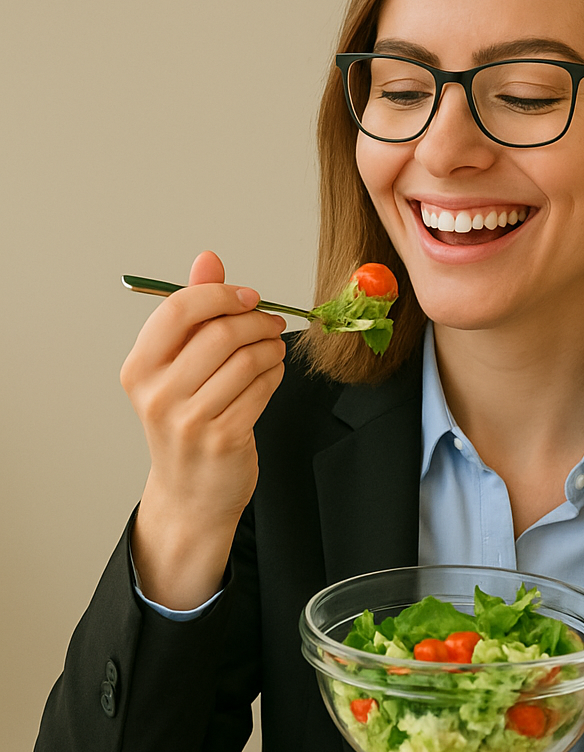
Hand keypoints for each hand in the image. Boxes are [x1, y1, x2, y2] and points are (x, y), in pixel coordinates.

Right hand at [122, 250, 286, 608]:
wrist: (190, 493)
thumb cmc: (186, 420)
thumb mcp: (178, 366)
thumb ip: (194, 311)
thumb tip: (208, 258)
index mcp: (140, 367)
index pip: (178, 310)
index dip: (220, 295)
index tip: (248, 296)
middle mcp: (158, 393)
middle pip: (221, 333)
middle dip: (257, 321)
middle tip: (272, 323)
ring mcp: (189, 419)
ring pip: (248, 360)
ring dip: (272, 348)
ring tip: (273, 350)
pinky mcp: (223, 437)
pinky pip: (263, 389)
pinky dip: (275, 376)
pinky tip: (272, 376)